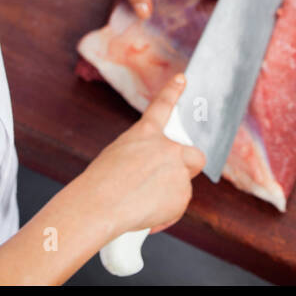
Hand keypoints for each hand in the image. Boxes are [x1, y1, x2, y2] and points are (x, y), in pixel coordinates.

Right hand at [77, 74, 206, 239]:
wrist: (100, 204)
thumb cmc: (100, 183)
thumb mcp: (118, 155)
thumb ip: (142, 155)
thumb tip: (151, 170)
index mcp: (146, 133)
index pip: (163, 106)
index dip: (173, 92)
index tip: (182, 79)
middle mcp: (168, 148)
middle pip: (195, 155)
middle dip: (189, 166)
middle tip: (172, 176)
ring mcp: (178, 170)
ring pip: (182, 186)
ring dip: (168, 196)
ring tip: (141, 203)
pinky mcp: (182, 195)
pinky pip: (177, 206)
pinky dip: (164, 213)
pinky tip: (146, 216)